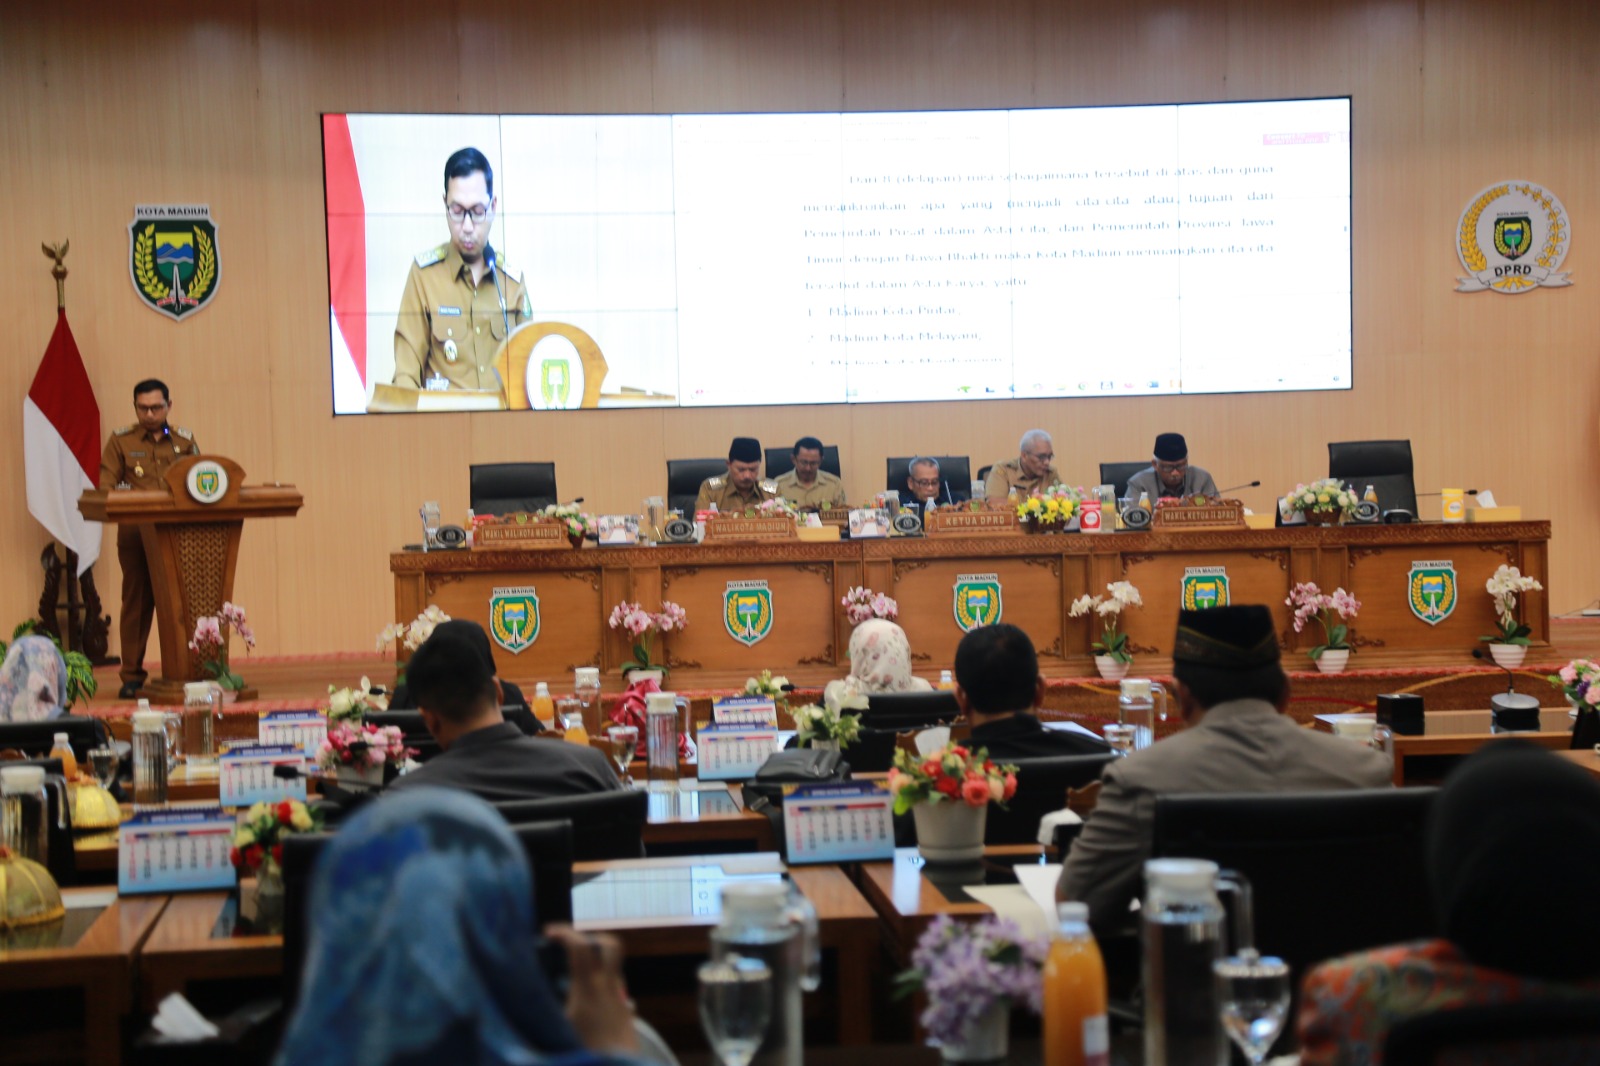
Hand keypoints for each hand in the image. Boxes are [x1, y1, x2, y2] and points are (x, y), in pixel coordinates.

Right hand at [545, 925, 639, 1054]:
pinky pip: (614, 984)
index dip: (565, 933)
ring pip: (613, 965)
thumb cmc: (588, 1053)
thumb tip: (534, 995)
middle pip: (610, 946)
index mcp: (589, 990)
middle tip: (570, 943)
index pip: (581, 948)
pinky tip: (585, 997)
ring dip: (596, 959)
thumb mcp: (559, 1031)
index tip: (549, 932)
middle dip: (590, 937)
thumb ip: (547, 1010)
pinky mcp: (625, 1011)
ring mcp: (620, 998)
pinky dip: (600, 980)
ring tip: (575, 968)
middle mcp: (608, 988)